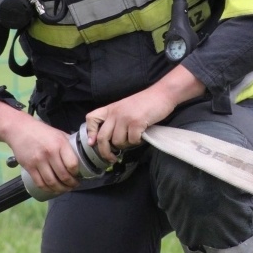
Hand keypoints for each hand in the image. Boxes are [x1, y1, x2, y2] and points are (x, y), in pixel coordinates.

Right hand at [0, 100, 79, 195]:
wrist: (19, 129)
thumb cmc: (42, 131)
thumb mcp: (59, 134)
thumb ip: (68, 145)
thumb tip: (80, 156)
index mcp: (60, 144)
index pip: (72, 164)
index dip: (77, 173)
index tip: (78, 175)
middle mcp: (50, 153)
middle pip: (63, 176)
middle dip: (71, 184)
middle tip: (74, 185)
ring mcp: (38, 161)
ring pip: (51, 182)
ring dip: (60, 189)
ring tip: (64, 189)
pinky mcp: (29, 167)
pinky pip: (40, 183)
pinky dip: (47, 189)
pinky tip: (52, 189)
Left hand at [85, 65, 205, 162]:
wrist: (162, 94)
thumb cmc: (145, 103)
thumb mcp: (124, 108)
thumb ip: (115, 120)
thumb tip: (108, 140)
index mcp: (111, 108)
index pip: (91, 118)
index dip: (90, 132)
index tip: (93, 143)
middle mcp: (115, 113)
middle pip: (102, 137)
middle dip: (105, 152)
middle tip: (112, 158)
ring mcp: (125, 118)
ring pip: (118, 142)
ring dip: (126, 144)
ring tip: (134, 138)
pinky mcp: (136, 122)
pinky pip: (132, 141)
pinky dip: (138, 141)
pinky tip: (142, 135)